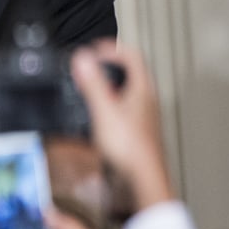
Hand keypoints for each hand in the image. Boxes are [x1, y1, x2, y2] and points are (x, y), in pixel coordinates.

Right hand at [70, 39, 172, 210]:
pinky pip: (122, 110)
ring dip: (108, 85)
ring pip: (126, 92)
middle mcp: (146, 101)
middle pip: (130, 73)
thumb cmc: (130, 149)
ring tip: (89, 86)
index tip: (93, 49)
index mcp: (142, 90)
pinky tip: (95, 115)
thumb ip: (92, 83)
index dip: (111, 48)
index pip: (132, 56)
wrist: (142, 180)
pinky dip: (107, 104)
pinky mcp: (135, 132)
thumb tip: (83, 58)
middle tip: (90, 64)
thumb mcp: (104, 110)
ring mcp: (142, 117)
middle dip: (108, 65)